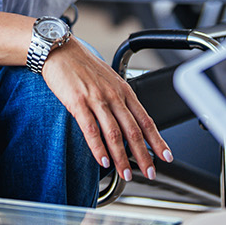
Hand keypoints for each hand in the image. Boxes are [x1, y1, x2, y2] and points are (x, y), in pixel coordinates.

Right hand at [40, 42, 172, 179]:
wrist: (59, 50)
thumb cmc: (82, 65)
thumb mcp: (108, 79)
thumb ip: (119, 99)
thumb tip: (128, 120)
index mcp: (124, 90)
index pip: (146, 119)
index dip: (157, 140)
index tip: (166, 156)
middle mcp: (114, 95)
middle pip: (134, 130)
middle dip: (144, 155)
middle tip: (150, 173)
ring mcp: (96, 99)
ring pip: (114, 134)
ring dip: (122, 157)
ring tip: (126, 174)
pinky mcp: (78, 103)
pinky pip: (91, 129)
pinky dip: (98, 148)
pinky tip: (103, 161)